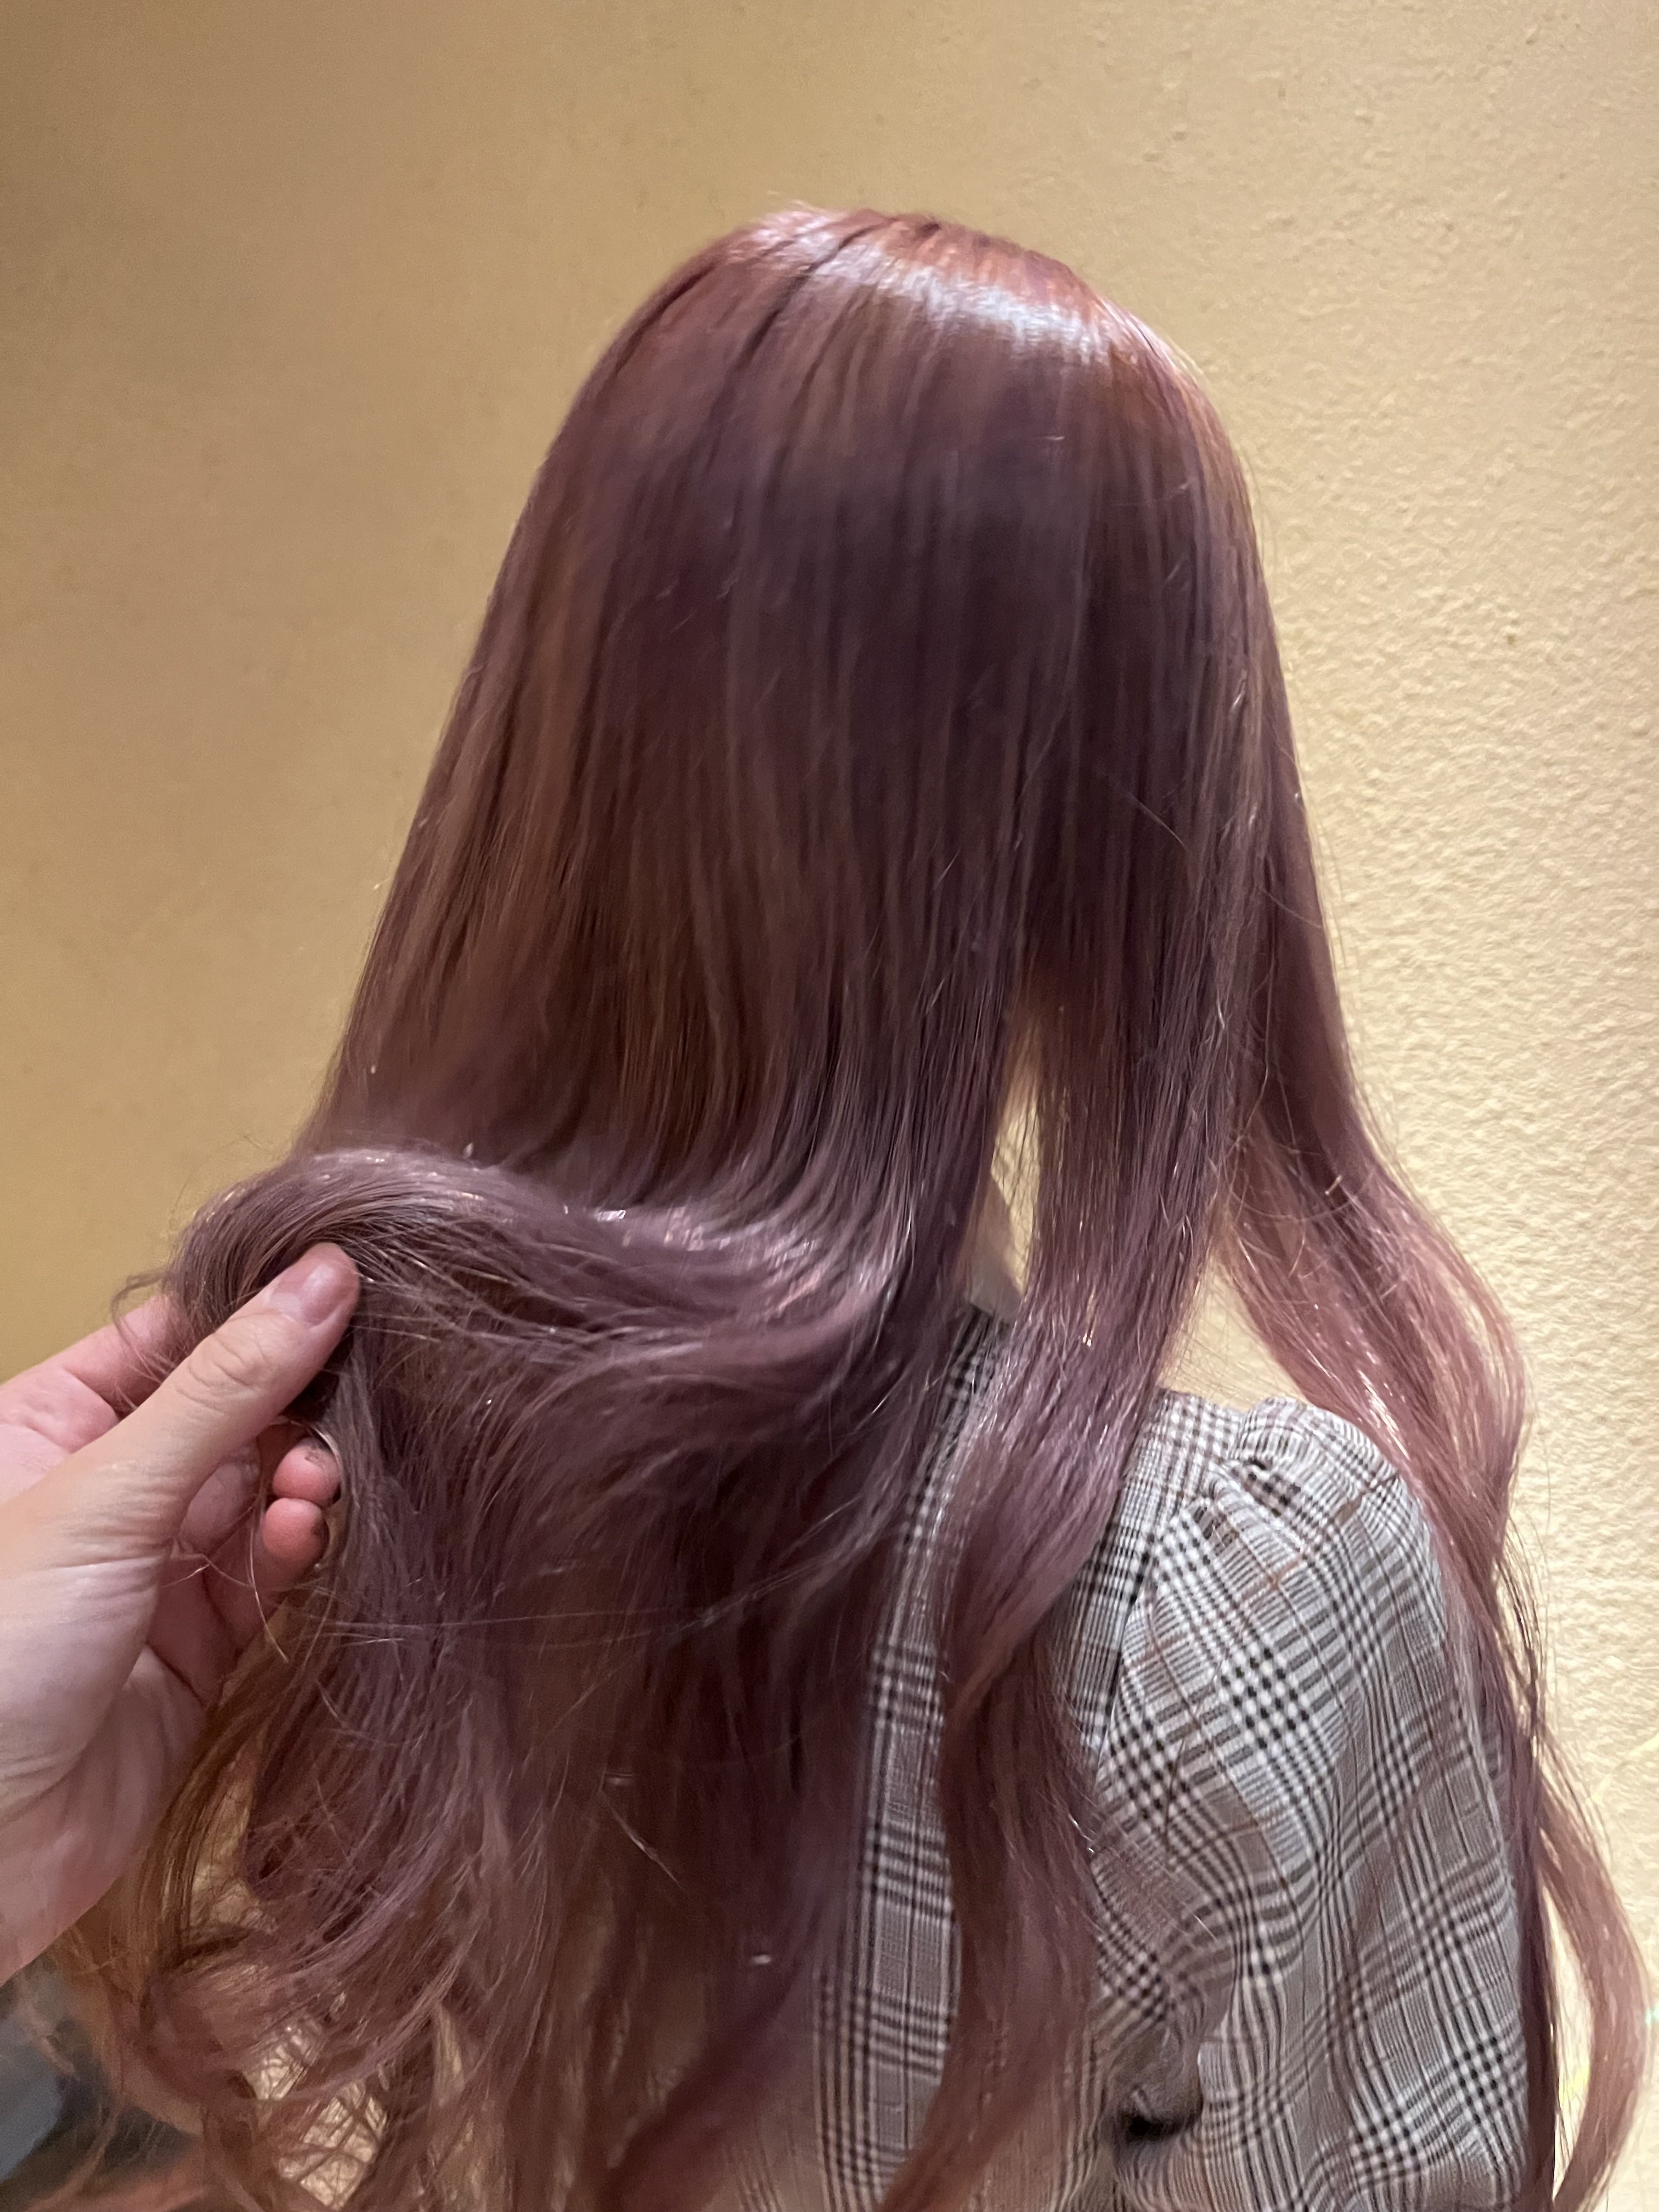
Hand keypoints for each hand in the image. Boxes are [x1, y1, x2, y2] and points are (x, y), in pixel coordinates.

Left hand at [0, 1246, 358, 1981]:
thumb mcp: (106, 1494)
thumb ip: (225, 1386)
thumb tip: (328, 1273)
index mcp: (47, 1425)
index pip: (175, 1335)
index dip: (260, 1310)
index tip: (353, 1286)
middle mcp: (104, 1490)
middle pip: (232, 1410)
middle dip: (297, 1402)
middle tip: (350, 1404)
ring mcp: (151, 1572)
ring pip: (260, 1493)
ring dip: (302, 1478)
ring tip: (316, 1484)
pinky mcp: (196, 1652)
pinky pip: (267, 1578)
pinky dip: (295, 1551)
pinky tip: (302, 1536)